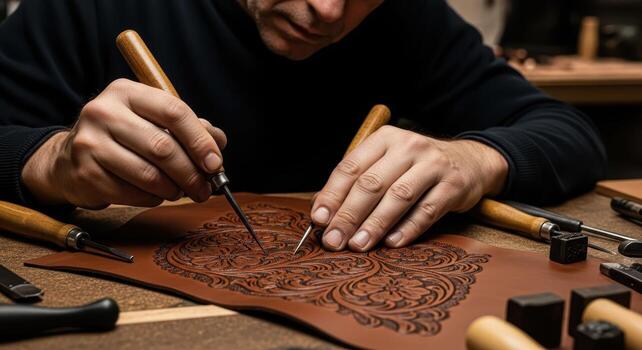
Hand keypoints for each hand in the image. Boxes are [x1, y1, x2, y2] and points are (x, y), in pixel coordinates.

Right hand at [21, 79, 226, 208]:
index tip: (215, 163)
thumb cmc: (122, 138)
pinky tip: (156, 195)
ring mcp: (90, 143)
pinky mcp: (85, 173)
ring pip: (149, 175)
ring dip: (174, 189)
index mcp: (126, 92)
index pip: (174, 111)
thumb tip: (218, 142)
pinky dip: (153, 198)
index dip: (200, 140)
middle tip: (205, 188)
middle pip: (163, 147)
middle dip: (192, 173)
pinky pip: (133, 193)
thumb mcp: (152, 120)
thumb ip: (188, 127)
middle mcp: (104, 112)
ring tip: (181, 192)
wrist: (69, 159)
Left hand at [310, 126, 507, 250]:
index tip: (319, 219)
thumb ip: (357, 183)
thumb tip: (322, 212)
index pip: (351, 167)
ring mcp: (433, 165)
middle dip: (349, 215)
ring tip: (358, 245)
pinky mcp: (454, 186)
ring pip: (398, 196)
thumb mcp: (386, 163)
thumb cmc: (415, 167)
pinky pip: (427, 210)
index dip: (333, 195)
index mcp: (384, 139)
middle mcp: (408, 147)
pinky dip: (408, 228)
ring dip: (375, 224)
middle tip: (334, 240)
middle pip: (372, 183)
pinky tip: (392, 243)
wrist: (470, 161)